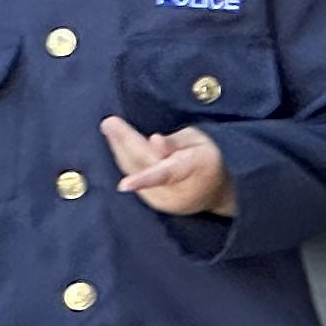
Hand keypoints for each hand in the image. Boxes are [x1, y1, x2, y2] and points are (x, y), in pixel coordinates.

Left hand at [102, 114, 235, 217]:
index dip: (145, 180)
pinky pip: (136, 178)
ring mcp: (165, 201)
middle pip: (144, 166)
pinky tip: (117, 144)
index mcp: (194, 170)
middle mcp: (177, 191)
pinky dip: (126, 159)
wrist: (217, 191)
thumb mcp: (200, 140)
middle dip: (124, 142)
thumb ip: (175, 142)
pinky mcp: (155, 203)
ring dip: (120, 149)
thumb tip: (153, 141)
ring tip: (110, 127)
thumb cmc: (207, 157)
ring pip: (136, 172)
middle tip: (109, 122)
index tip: (124, 185)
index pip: (167, 175)